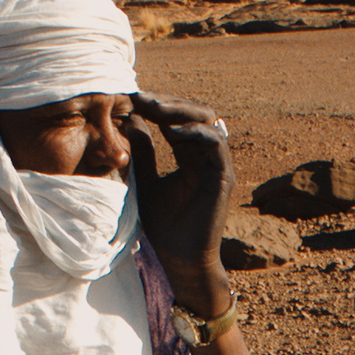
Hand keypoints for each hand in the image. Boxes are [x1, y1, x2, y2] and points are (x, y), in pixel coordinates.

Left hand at [128, 92, 234, 315]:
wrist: (179, 257)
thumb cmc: (163, 225)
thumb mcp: (145, 180)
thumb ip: (142, 151)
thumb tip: (131, 118)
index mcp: (189, 157)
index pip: (177, 120)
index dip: (157, 107)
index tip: (132, 100)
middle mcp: (206, 157)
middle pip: (195, 114)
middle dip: (168, 102)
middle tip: (142, 97)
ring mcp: (217, 166)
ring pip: (208, 121)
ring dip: (180, 110)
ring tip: (154, 108)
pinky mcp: (224, 176)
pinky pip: (216, 143)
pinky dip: (196, 131)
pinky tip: (172, 130)